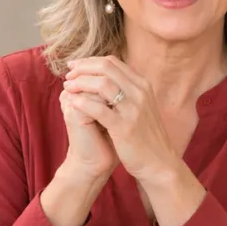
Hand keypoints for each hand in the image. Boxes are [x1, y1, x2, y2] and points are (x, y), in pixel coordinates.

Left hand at [62, 56, 179, 186]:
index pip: (112, 62)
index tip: (75, 66)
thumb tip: (107, 78)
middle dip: (83, 68)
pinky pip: (100, 109)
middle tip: (68, 75)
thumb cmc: (146, 136)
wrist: (159, 163)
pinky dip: (83, 103)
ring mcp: (133, 110)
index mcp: (142, 86)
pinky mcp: (125, 127)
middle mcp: (140, 93)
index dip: (90, 62)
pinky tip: (72, 103)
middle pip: (106, 68)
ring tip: (67, 87)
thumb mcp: (141, 107)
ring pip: (102, 84)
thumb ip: (128, 91)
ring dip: (80, 83)